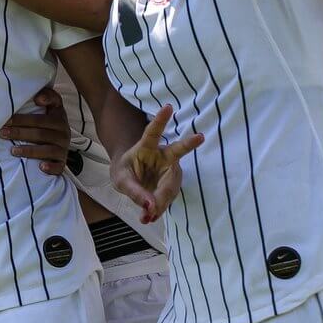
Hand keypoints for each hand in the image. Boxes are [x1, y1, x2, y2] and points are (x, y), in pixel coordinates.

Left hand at [0, 88, 70, 174]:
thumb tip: (38, 97)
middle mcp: (63, 134)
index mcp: (59, 119)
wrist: (62, 140)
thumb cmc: (50, 121)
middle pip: (40, 134)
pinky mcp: (62, 163)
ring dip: (29, 150)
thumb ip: (47, 96)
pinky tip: (40, 167)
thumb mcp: (53, 106)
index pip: (41, 119)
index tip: (7, 119)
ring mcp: (63, 150)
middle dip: (19, 133)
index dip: (23, 119)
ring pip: (47, 150)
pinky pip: (58, 167)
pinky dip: (50, 167)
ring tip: (12, 151)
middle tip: (2, 133)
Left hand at [111, 104, 203, 223]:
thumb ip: (134, 191)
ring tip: (146, 216)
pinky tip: (150, 216)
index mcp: (146, 147)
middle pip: (177, 151)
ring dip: (160, 202)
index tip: (167, 107)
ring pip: (170, 187)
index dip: (160, 120)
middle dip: (188, 144)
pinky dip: (159, 209)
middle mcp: (163, 156)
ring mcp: (171, 169)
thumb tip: (150, 207)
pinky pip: (168, 199)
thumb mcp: (121, 181)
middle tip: (201, 136)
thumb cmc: (124, 172)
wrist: (131, 179)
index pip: (152, 133)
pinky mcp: (173, 184)